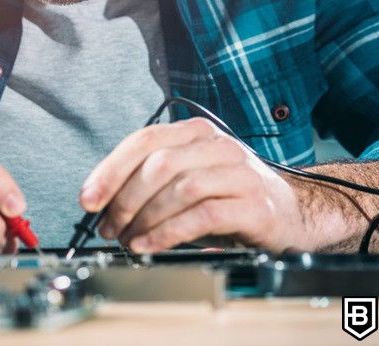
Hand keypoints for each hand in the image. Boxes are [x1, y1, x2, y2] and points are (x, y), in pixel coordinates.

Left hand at [80, 118, 307, 252]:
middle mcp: (218, 146)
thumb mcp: (188, 178)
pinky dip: (168, 233)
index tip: (88, 199)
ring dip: (144, 219)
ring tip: (128, 240)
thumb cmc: (229, 198)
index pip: (144, 140)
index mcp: (196, 133)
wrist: (290, 213)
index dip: (110, 170)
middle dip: (124, 200)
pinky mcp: (253, 204)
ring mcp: (239, 173)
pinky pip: (202, 216)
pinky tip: (151, 245)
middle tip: (108, 227)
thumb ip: (151, 181)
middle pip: (158, 165)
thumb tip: (102, 202)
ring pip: (179, 189)